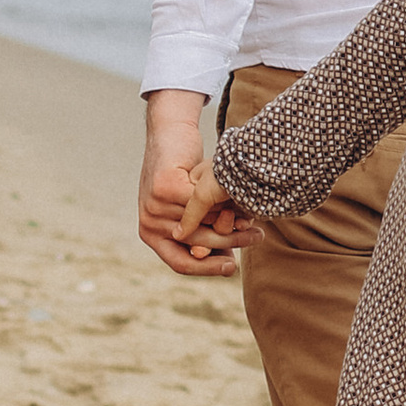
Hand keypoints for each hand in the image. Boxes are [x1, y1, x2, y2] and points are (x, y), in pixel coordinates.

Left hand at [137, 108, 251, 273]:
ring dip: (232, 224)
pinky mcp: (164, 187)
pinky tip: (240, 201)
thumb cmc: (185, 176)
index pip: (179, 264)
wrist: (171, 136)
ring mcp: (154, 206)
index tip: (233, 269)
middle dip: (229, 244)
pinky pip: (201, 203)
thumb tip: (227, 267)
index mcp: (151, 235)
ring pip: (202, 224)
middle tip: (256, 239)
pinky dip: (222, 202)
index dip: (208, 269)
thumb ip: (205, 233)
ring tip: (254, 222)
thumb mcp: (193, 209)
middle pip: (195, 246)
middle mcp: (148, 224)